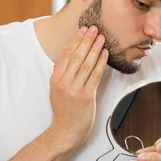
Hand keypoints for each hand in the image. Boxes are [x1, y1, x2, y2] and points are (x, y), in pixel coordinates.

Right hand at [48, 26, 108, 150]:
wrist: (65, 132)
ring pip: (86, 64)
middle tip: (94, 28)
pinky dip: (101, 63)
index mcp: (55, 79)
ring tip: (102, 37)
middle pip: (76, 56)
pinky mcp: (86, 96)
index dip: (75, 40)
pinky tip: (105, 54)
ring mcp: (74, 89)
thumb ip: (62, 75)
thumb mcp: (56, 91)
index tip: (82, 30)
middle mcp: (64, 82)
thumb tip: (70, 57)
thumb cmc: (64, 112)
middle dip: (86, 40)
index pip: (66, 55)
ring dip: (95, 48)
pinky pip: (95, 76)